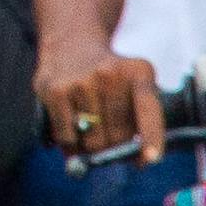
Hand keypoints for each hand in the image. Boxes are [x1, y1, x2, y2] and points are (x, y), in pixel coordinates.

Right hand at [37, 48, 164, 165]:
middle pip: (118, 137)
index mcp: (138, 72)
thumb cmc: (110, 80)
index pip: (147, 107)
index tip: (151, 158)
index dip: (151, 135)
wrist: (71, 43)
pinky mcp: (54, 90)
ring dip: (93, 148)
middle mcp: (108, 74)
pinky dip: (71, 145)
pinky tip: (73, 129)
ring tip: (90, 131)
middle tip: (111, 142)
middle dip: (117, 149)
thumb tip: (139, 162)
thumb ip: (142, 123)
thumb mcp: (134, 87)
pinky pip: (67, 138)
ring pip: (93, 142)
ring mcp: (80, 81)